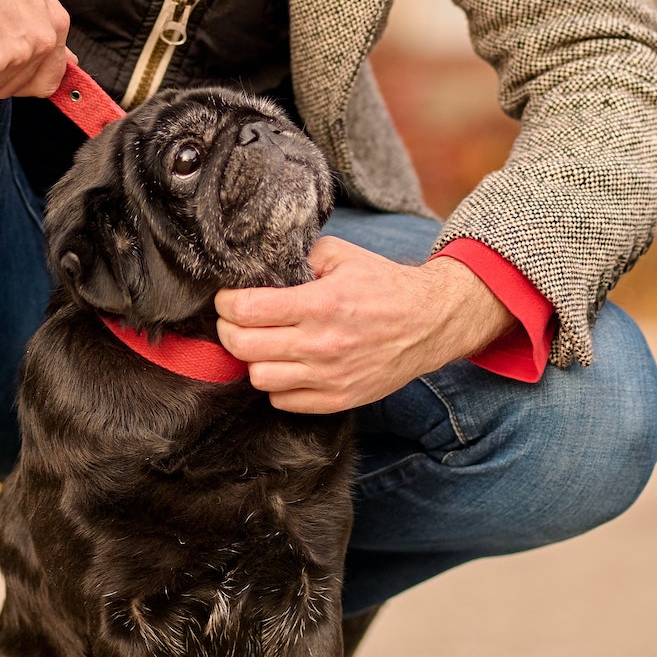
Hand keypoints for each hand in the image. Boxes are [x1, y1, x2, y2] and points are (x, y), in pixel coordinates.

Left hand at [215, 235, 514, 413]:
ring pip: (258, 378)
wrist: (430, 322)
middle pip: (242, 346)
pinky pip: (283, 401)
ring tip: (262, 344)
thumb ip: (299, 258)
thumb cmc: (384, 285)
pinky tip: (285, 365)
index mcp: (318, 304)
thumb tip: (261, 268)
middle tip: (235, 320)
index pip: (245, 310)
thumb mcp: (341, 255)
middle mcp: (320, 344)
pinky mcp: (338, 399)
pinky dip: (276, 384)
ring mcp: (328, 377)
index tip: (227, 298)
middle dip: (229, 329)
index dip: (226, 303)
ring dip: (253, 360)